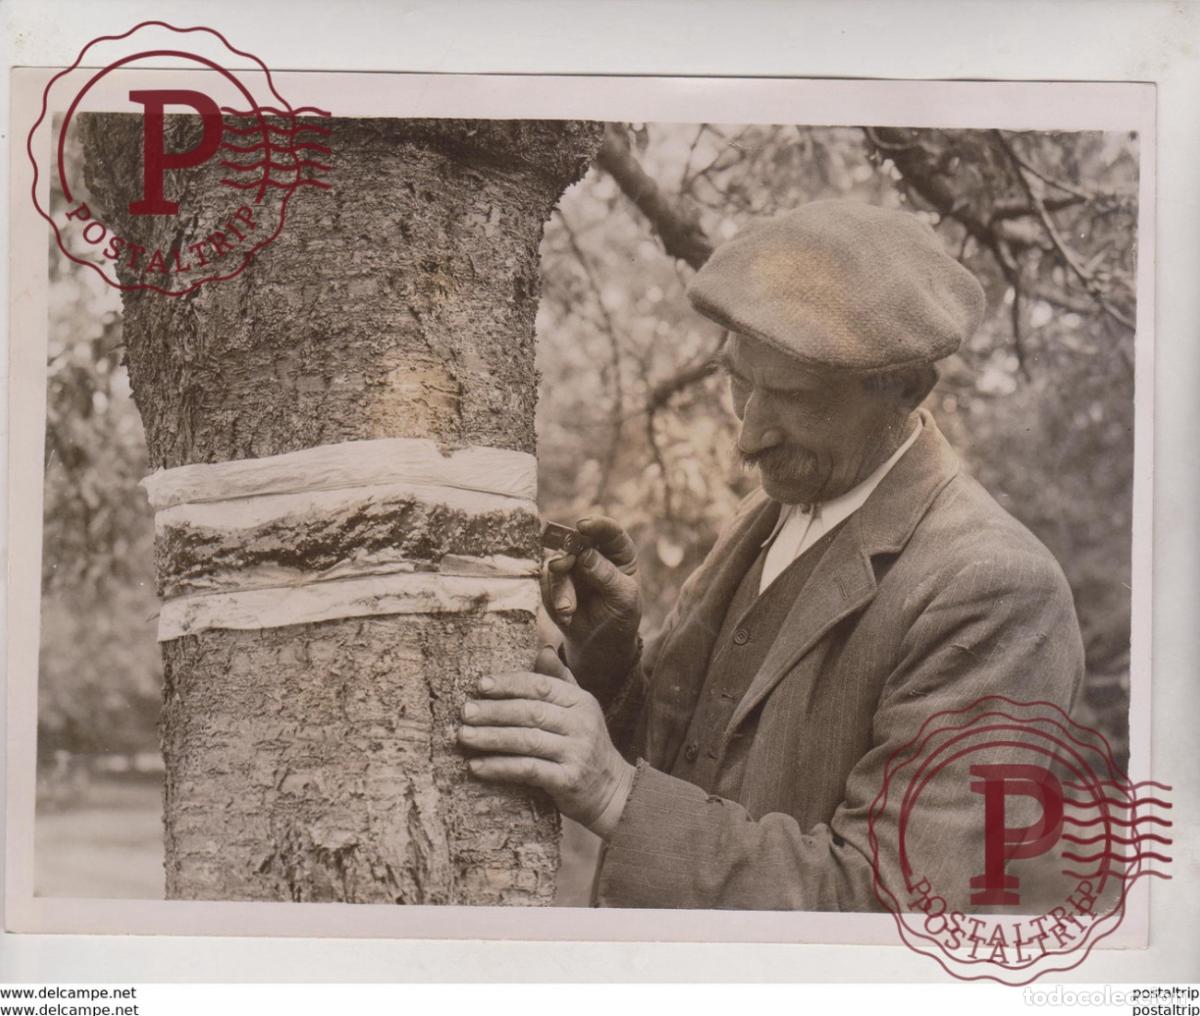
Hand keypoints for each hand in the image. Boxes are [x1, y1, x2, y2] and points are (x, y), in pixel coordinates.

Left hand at [457, 647, 635, 839]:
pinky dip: (500, 767)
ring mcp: (576, 753)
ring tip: (464, 736)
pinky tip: (476, 766)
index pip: (541, 686)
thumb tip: (543, 649)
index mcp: (581, 701)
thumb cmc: (585, 744)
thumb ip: (559, 680)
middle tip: (464, 711)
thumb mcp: (579, 709)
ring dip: (491, 738)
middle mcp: (581, 724)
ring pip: (527, 740)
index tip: (480, 684)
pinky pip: (528, 770)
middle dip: (494, 711)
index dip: (510, 683)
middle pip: (531, 712)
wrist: (612, 791)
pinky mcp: (568, 781)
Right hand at [540, 516, 642, 685]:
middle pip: (576, 542)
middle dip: (567, 554)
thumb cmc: (619, 617)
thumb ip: (606, 574)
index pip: (610, 532)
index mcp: (619, 553)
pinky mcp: (554, 582)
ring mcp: (571, 566)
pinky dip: (553, 600)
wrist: (600, 644)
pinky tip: (567, 616)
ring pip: (557, 564)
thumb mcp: (623, 598)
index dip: (597, 525)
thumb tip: (584, 553)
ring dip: (560, 588)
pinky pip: (546, 583)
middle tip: (560, 566)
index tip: (584, 526)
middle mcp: (593, 553)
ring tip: (568, 610)